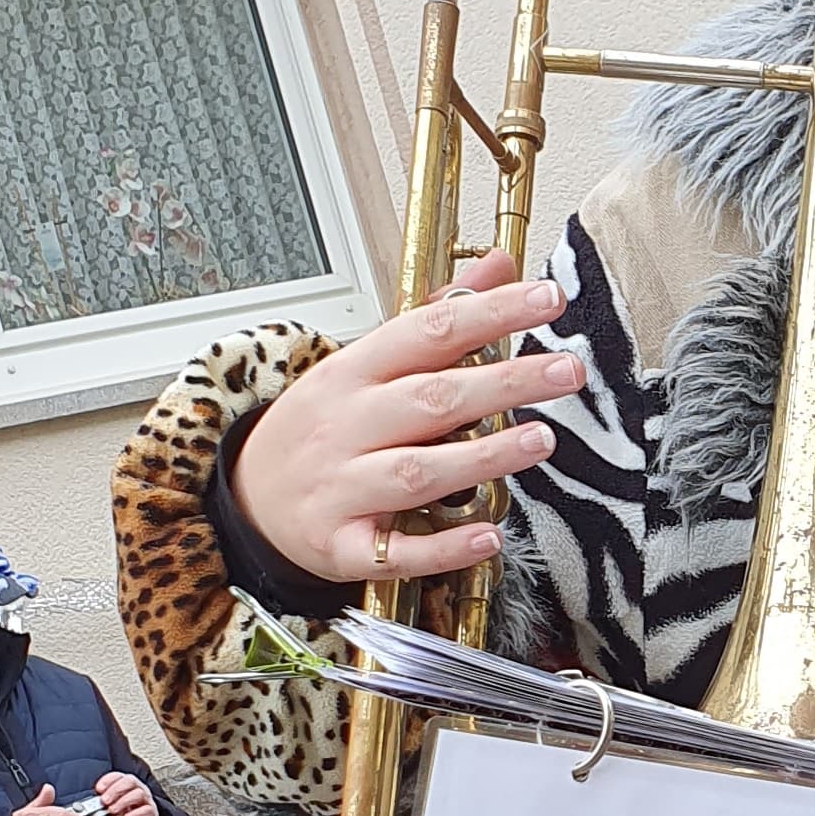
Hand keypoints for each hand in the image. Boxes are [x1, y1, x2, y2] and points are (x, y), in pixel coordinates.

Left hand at [94, 771, 159, 815]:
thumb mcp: (111, 809)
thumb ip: (105, 805)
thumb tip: (97, 805)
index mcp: (126, 785)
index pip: (118, 776)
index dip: (108, 780)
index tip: (98, 789)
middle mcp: (138, 789)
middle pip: (130, 781)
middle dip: (115, 790)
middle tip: (104, 801)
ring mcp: (146, 801)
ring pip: (139, 794)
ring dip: (123, 801)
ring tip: (112, 810)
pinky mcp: (152, 814)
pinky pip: (147, 810)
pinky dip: (136, 814)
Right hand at [229, 250, 587, 585]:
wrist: (247, 498)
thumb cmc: (319, 428)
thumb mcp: (366, 364)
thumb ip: (436, 318)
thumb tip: (500, 265)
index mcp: (353, 371)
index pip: (427, 331)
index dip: (490, 312)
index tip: (548, 298)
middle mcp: (346, 426)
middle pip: (430, 398)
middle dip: (504, 383)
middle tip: (568, 371)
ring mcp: (340, 488)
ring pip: (415, 471)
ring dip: (482, 457)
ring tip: (541, 440)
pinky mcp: (340, 545)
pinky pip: (395, 550)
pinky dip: (443, 546)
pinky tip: (490, 536)